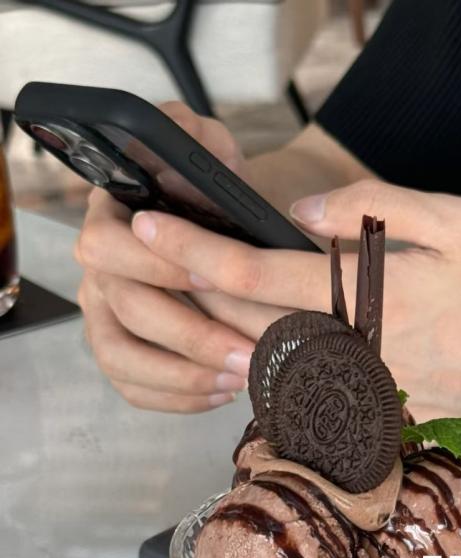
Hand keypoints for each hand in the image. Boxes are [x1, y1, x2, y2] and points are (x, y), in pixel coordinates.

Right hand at [75, 102, 265, 411]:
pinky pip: (132, 387)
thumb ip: (198, 141)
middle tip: (247, 352)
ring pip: (120, 357)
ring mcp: (104, 314)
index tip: (216, 278)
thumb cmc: (219, 194)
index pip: (109, 245)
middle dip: (189, 335)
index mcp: (109, 216)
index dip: (159, 266)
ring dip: (182, 376)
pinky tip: (222, 393)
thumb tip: (193, 153)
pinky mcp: (122, 352)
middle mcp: (98, 268)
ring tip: (239, 379)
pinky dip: (176, 398)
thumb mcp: (212, 152)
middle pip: (123, 309)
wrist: (229, 228)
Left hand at [131, 179, 460, 439]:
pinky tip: (286, 354)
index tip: (149, 230)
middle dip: (195, 296)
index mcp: (369, 296)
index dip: (192, 251)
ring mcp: (366, 396)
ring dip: (234, 338)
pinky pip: (317, 401)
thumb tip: (299, 217)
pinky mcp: (383, 422)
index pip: (256, 276)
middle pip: (248, 329)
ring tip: (220, 306)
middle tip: (168, 265)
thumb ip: (372, 212)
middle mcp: (356, 353)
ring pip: (276, 369)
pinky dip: (286, 376)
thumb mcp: (458, 222)